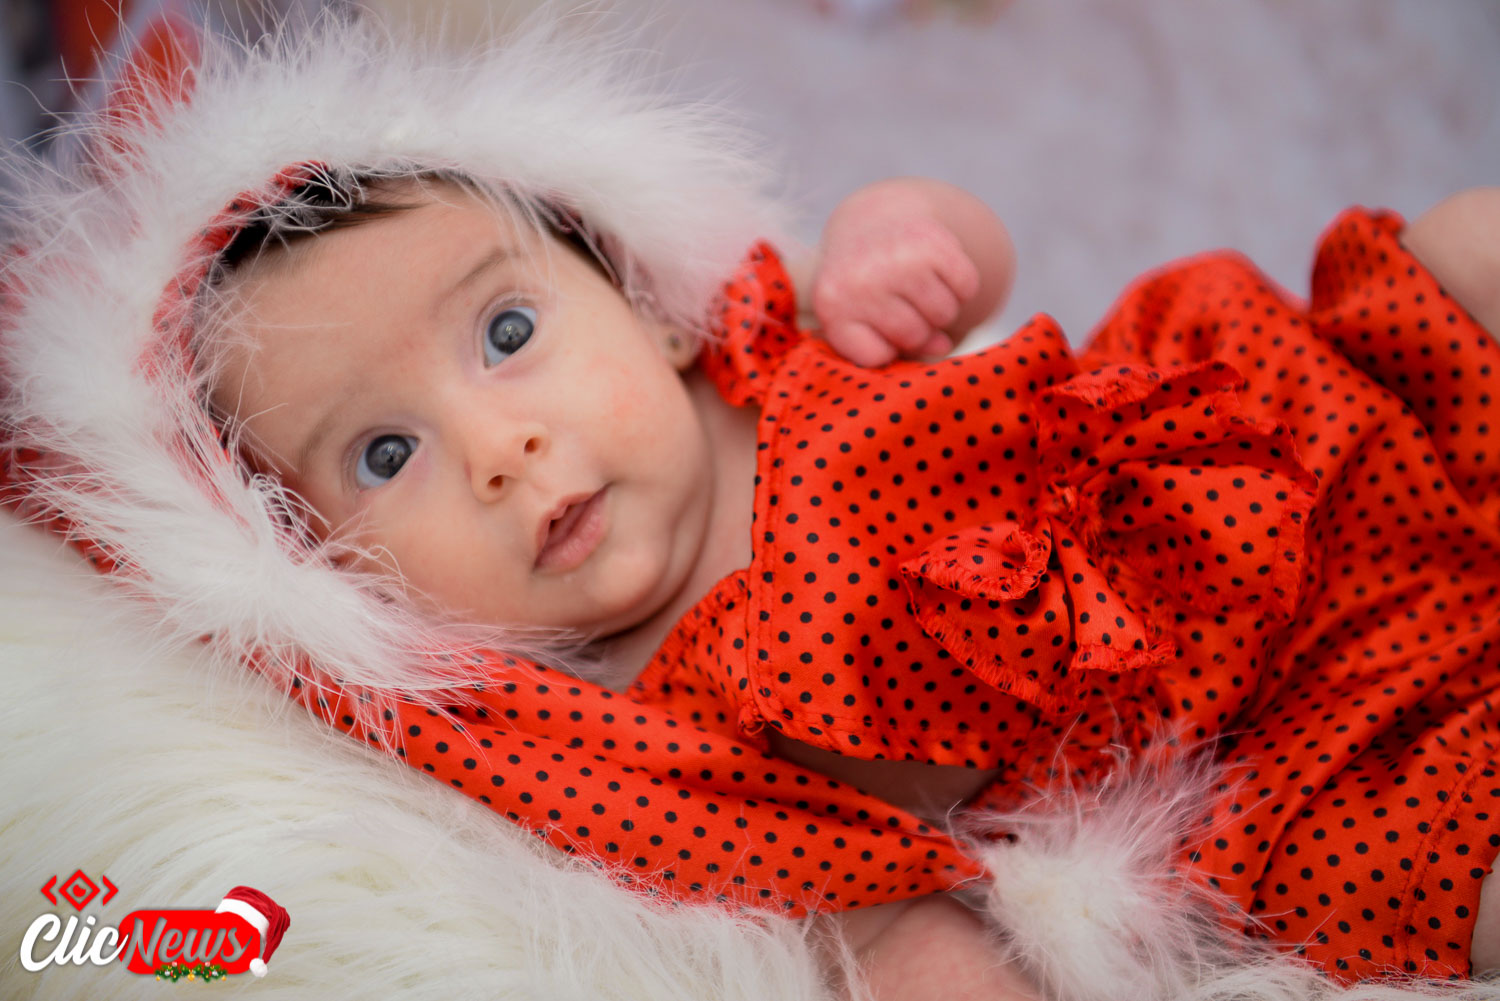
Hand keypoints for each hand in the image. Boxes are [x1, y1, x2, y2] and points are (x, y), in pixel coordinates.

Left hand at [812, 181, 990, 367]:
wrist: (870, 224)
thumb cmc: (864, 289)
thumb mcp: (859, 320)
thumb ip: (897, 348)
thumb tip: (943, 346)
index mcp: (832, 304)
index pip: (876, 356)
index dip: (885, 348)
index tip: (875, 326)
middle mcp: (861, 279)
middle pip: (913, 336)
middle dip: (917, 329)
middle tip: (902, 304)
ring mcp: (897, 257)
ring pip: (944, 314)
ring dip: (940, 310)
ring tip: (918, 289)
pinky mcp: (931, 240)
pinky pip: (967, 286)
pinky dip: (961, 287)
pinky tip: (937, 272)